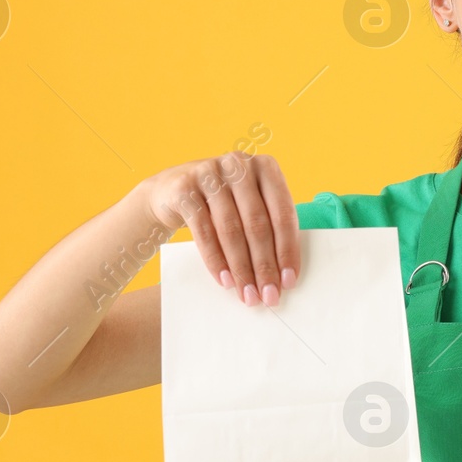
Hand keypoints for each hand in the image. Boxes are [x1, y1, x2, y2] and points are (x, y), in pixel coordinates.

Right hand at [136, 151, 300, 305]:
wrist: (171, 190)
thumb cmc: (223, 202)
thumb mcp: (249, 203)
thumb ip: (268, 225)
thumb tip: (284, 274)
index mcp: (266, 167)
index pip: (283, 213)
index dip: (288, 250)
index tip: (289, 281)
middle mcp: (239, 165)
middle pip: (258, 224)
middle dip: (265, 266)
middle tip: (269, 296)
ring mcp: (210, 173)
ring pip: (231, 230)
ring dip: (241, 269)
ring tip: (247, 294)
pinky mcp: (185, 189)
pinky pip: (203, 232)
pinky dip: (216, 260)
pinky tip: (225, 281)